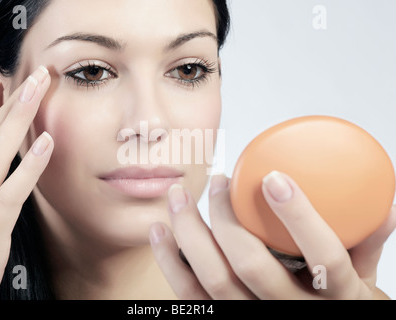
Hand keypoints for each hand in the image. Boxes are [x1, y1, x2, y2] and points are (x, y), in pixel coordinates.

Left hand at [149, 172, 395, 298]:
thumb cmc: (339, 306)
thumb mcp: (364, 282)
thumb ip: (366, 243)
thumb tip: (380, 202)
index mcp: (336, 298)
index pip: (322, 258)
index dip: (299, 218)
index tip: (274, 178)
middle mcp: (290, 312)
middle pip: (251, 266)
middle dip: (226, 218)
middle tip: (216, 181)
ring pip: (213, 281)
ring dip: (190, 233)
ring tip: (178, 197)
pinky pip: (190, 297)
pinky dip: (169, 263)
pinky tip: (160, 231)